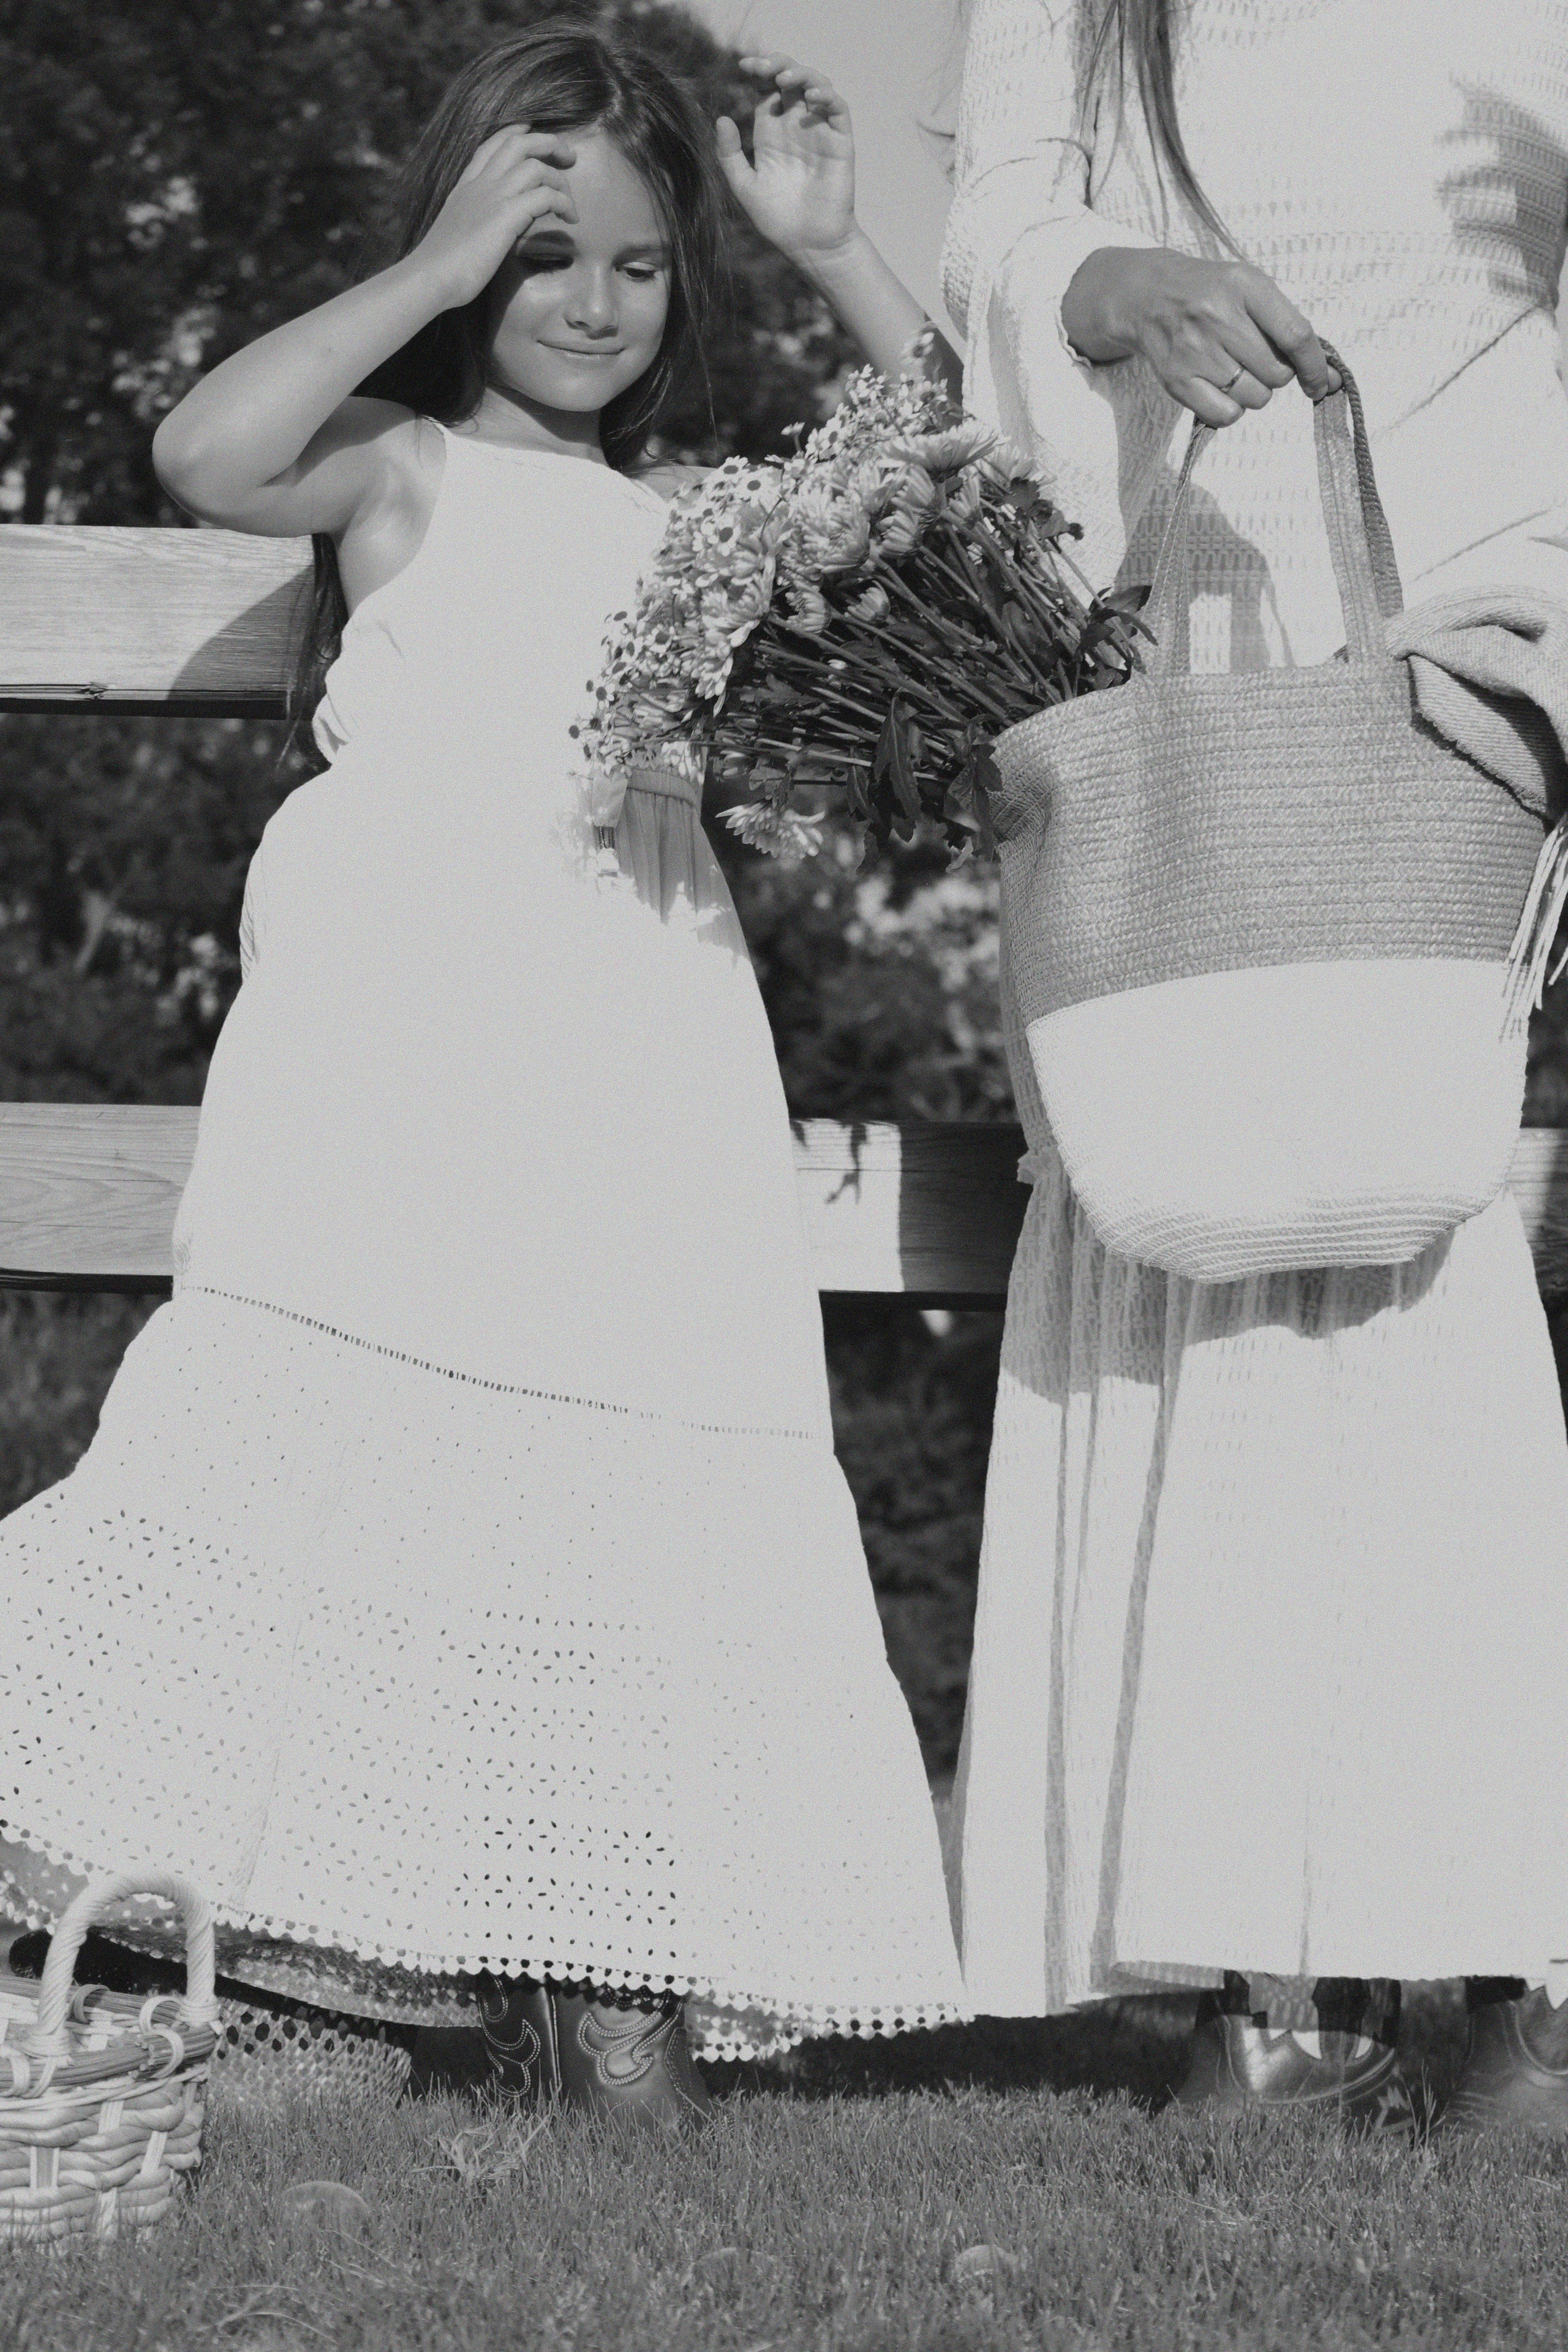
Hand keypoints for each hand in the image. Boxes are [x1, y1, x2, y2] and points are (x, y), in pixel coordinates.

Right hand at [410, 126, 579, 308]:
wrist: (428, 277)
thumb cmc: (440, 268)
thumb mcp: (455, 234)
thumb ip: (473, 222)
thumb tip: (487, 232)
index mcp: (466, 186)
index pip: (492, 145)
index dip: (516, 132)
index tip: (534, 132)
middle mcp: (480, 184)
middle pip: (518, 142)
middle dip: (549, 143)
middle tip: (569, 157)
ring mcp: (492, 196)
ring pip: (535, 165)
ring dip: (560, 180)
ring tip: (570, 204)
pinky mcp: (505, 215)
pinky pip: (545, 195)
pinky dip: (563, 203)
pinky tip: (570, 219)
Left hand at [715, 55, 856, 266]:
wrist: (809, 244)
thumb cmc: (777, 220)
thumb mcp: (745, 186)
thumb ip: (730, 155)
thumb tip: (722, 118)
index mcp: (772, 132)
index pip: (767, 90)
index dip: (758, 71)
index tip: (743, 65)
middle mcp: (796, 126)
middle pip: (790, 80)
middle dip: (778, 64)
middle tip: (762, 65)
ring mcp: (819, 131)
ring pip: (816, 86)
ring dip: (802, 75)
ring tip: (784, 79)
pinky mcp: (840, 142)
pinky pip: (837, 109)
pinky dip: (826, 96)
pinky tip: (811, 97)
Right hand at [1060, 247, 1341, 426]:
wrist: (1148, 296)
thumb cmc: (1211, 294)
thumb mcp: (1249, 289)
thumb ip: (1287, 326)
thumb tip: (1329, 378)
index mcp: (1244, 286)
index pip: (1295, 335)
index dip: (1316, 366)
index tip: (1322, 383)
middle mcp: (1218, 316)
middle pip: (1277, 374)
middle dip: (1277, 375)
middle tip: (1257, 360)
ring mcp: (1195, 350)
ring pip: (1255, 397)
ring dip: (1254, 392)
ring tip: (1234, 370)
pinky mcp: (1177, 380)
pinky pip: (1225, 415)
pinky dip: (1231, 410)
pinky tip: (1221, 389)